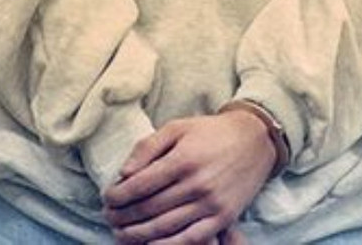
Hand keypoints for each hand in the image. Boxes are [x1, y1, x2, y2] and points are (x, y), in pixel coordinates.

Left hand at [102, 111, 273, 242]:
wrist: (254, 140)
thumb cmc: (211, 132)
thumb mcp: (177, 127)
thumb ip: (148, 147)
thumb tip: (124, 173)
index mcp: (183, 159)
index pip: (140, 185)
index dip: (118, 195)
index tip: (107, 197)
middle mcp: (196, 184)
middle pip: (149, 208)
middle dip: (123, 215)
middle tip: (109, 216)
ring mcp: (210, 204)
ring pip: (165, 228)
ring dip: (137, 234)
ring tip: (121, 232)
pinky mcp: (223, 219)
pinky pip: (190, 240)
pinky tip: (149, 244)